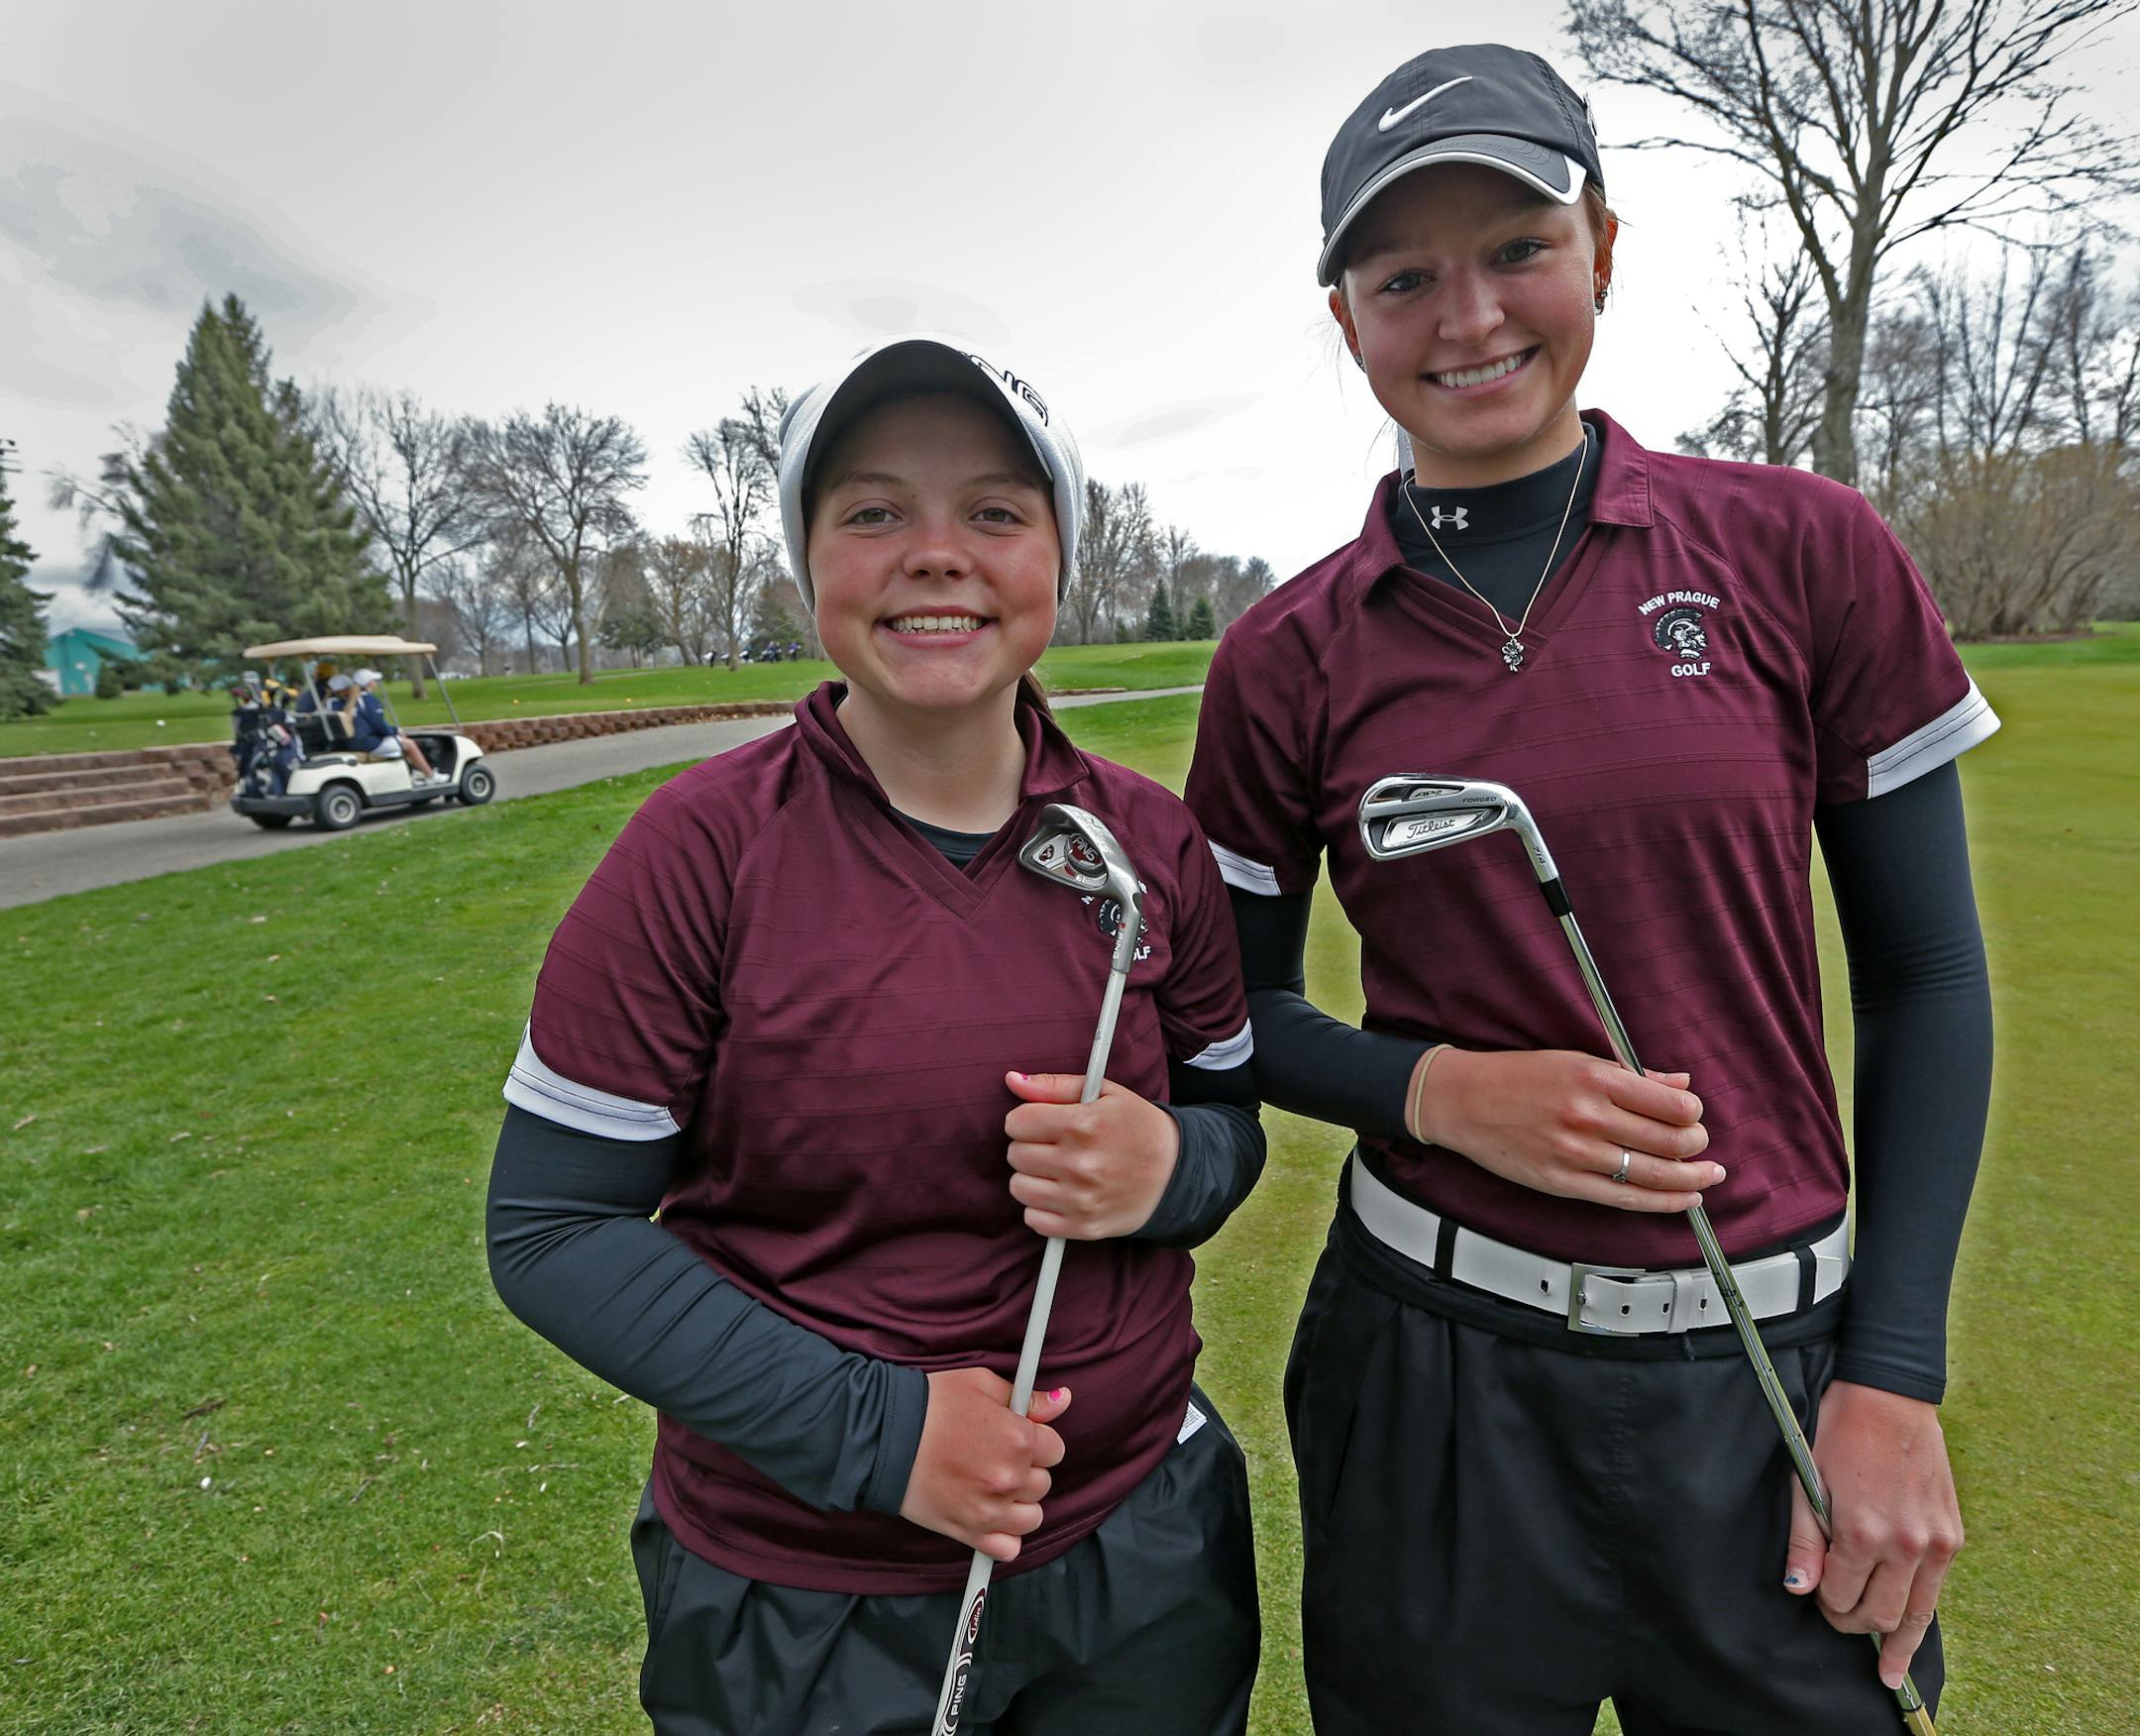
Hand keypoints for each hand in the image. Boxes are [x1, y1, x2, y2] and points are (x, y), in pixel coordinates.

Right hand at [899, 1369, 1071, 1560]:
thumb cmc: (932, 1403)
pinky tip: (990, 1516)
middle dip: (1026, 1470)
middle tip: (996, 1456)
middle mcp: (1009, 1477)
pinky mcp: (968, 1532)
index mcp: (1018, 1438)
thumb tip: (1062, 1401)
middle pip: (1043, 1483)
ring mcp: (990, 1509)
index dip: (1037, 1440)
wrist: (884, 1434)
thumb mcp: (981, 1384)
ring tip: (993, 1486)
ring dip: (1019, 1503)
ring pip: (1032, 1517)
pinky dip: (1005, 1537)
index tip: (1018, 1437)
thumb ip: (1029, 1399)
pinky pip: (1008, 1549)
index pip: (1055, 1449)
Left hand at [1001, 1072, 1179, 1239]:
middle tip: (1054, 1145)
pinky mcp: (1083, 1226)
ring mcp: (1081, 1200)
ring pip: (1019, 1187)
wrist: (1175, 1172)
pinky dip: (1040, 1207)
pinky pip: (1033, 1219)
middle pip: (1015, 1154)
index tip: (1039, 1122)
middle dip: (1028, 1145)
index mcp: (1084, 1125)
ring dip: (1031, 1176)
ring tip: (1056, 1169)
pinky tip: (1061, 1193)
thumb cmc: (1136, 1127)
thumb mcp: (1104, 1093)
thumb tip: (1012, 1080)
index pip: (1017, 1122)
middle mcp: (1081, 1164)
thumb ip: (1055, 1085)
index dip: (1025, 1119)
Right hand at [1411, 1047, 1718, 1212]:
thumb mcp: (1575, 1060)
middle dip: (1697, 1146)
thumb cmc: (1516, 1077)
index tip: (1694, 1115)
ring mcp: (1575, 1153)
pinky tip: (1682, 1199)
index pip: (1671, 1104)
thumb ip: (1632, 1076)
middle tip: (1702, 1145)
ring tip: (1707, 1176)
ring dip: (1691, 1179)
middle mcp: (1588, 1116)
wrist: (1463, 1100)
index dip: (1694, 1114)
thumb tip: (1680, 1085)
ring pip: (1654, 1175)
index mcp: (1594, 1078)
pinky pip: (1625, 1198)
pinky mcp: (1562, 1182)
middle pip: (1669, 1142)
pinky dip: (1662, 1202)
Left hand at [1785, 1380, 1962, 1689]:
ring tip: (1890, 1674)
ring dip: (1899, 1644)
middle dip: (1854, 1624)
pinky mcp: (1953, 1535)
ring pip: (1917, 1614)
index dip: (1824, 1605)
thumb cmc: (1839, 1433)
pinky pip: (1935, 1589)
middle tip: (1839, 1617)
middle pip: (1880, 1615)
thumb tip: (1799, 1590)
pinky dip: (1921, 1614)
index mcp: (1862, 1531)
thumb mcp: (1808, 1481)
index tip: (1817, 1598)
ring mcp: (1935, 1542)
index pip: (1840, 1597)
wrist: (1888, 1396)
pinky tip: (1911, 1636)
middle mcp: (1905, 1544)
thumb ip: (1806, 1540)